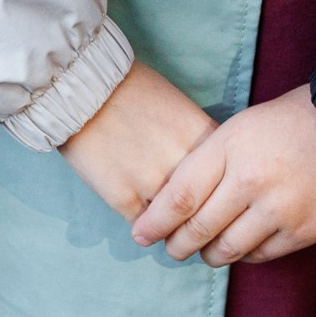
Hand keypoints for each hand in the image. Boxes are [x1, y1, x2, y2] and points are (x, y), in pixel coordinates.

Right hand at [58, 59, 214, 218]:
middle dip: (203, 220)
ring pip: (177, 225)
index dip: (222, 194)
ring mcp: (155, 184)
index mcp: (204, 140)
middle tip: (195, 226)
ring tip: (168, 225)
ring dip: (174, 228)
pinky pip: (146, 227)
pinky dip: (147, 227)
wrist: (86, 88)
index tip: (215, 201)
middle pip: (207, 209)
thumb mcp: (180, 108)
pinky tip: (145, 220)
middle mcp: (185, 164)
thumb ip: (198, 142)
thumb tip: (209, 171)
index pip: (229, 181)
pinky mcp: (125, 198)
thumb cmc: (134, 90)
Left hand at [129, 84, 315, 265]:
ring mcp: (278, 210)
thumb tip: (180, 199)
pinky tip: (240, 247)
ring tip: (202, 252)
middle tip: (169, 248)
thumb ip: (212, 159)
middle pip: (197, 229)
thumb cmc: (293, 120)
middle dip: (176, 244)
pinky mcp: (302, 232)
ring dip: (208, 255)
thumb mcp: (243, 125)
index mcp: (230, 147)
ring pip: (226, 249)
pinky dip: (244, 255)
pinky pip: (260, 256)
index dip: (154, 222)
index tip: (141, 233)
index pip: (179, 196)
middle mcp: (250, 181)